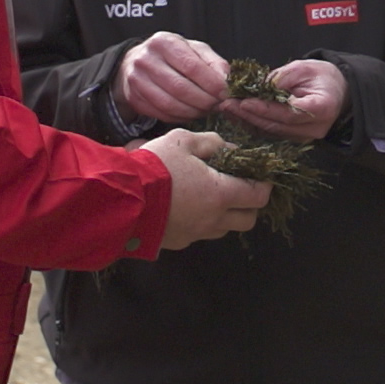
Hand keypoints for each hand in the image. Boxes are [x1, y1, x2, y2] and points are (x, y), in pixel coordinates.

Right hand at [115, 32, 229, 124]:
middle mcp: (146, 59)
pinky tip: (191, 113)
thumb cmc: (172, 55)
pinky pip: (162, 114)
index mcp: (164, 42)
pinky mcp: (134, 98)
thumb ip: (213, 62)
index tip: (225, 93)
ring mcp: (137, 80)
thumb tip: (226, 80)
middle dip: (204, 100)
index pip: (192, 66)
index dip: (211, 83)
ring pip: (170, 104)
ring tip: (206, 110)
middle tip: (218, 105)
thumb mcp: (194, 49)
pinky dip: (181, 117)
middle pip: (181, 88)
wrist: (138, 61)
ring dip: (194, 112)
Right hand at [137, 128, 270, 248]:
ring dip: (226, 215)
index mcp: (220, 194)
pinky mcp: (179, 242)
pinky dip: (203, 222)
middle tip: (240, 187)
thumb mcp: (183, 141)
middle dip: (250, 204)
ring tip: (212, 196)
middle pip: (248, 219)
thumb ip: (212, 143)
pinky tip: (188, 206)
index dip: (264, 184)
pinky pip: (200, 233)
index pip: (258, 195)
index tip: (261, 175)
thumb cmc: (155, 166)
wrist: (120, 198)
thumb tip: (230, 149)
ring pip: (224, 229)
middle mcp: (213, 219)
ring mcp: (196, 234)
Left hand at [220, 59, 346, 143]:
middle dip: (249, 115)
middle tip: (226, 104)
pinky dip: (254, 124)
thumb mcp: (303, 68)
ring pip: (272, 132)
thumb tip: (255, 88)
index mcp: (322, 108)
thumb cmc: (322, 76)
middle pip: (277, 126)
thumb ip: (281, 79)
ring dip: (248, 121)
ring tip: (228, 109)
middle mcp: (315, 128)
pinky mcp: (297, 139)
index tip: (244, 101)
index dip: (264, 109)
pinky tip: (238, 115)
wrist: (337, 91)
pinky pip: (273, 133)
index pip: (288, 112)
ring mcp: (306, 137)